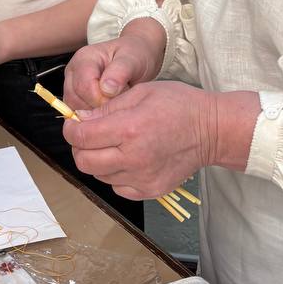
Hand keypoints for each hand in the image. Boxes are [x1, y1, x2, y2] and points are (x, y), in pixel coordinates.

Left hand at [63, 81, 217, 198]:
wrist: (211, 130)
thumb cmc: (179, 105)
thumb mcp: (141, 92)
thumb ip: (108, 107)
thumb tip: (80, 119)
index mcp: (129, 129)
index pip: (81, 136)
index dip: (71, 128)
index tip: (74, 122)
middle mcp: (133, 158)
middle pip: (84, 161)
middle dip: (79, 146)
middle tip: (89, 135)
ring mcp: (142, 178)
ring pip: (99, 176)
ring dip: (98, 160)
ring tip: (112, 145)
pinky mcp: (150, 191)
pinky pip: (118, 187)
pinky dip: (115, 175)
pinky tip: (127, 159)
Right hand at [64, 22, 164, 112]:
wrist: (138, 57)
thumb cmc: (134, 57)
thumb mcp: (133, 60)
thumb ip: (120, 72)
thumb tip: (106, 89)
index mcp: (84, 58)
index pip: (84, 86)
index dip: (101, 99)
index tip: (119, 99)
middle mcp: (73, 71)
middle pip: (76, 99)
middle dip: (98, 106)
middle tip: (119, 101)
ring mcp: (72, 85)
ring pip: (75, 109)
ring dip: (95, 113)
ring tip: (115, 102)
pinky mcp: (76, 98)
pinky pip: (79, 114)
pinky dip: (94, 116)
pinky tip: (109, 108)